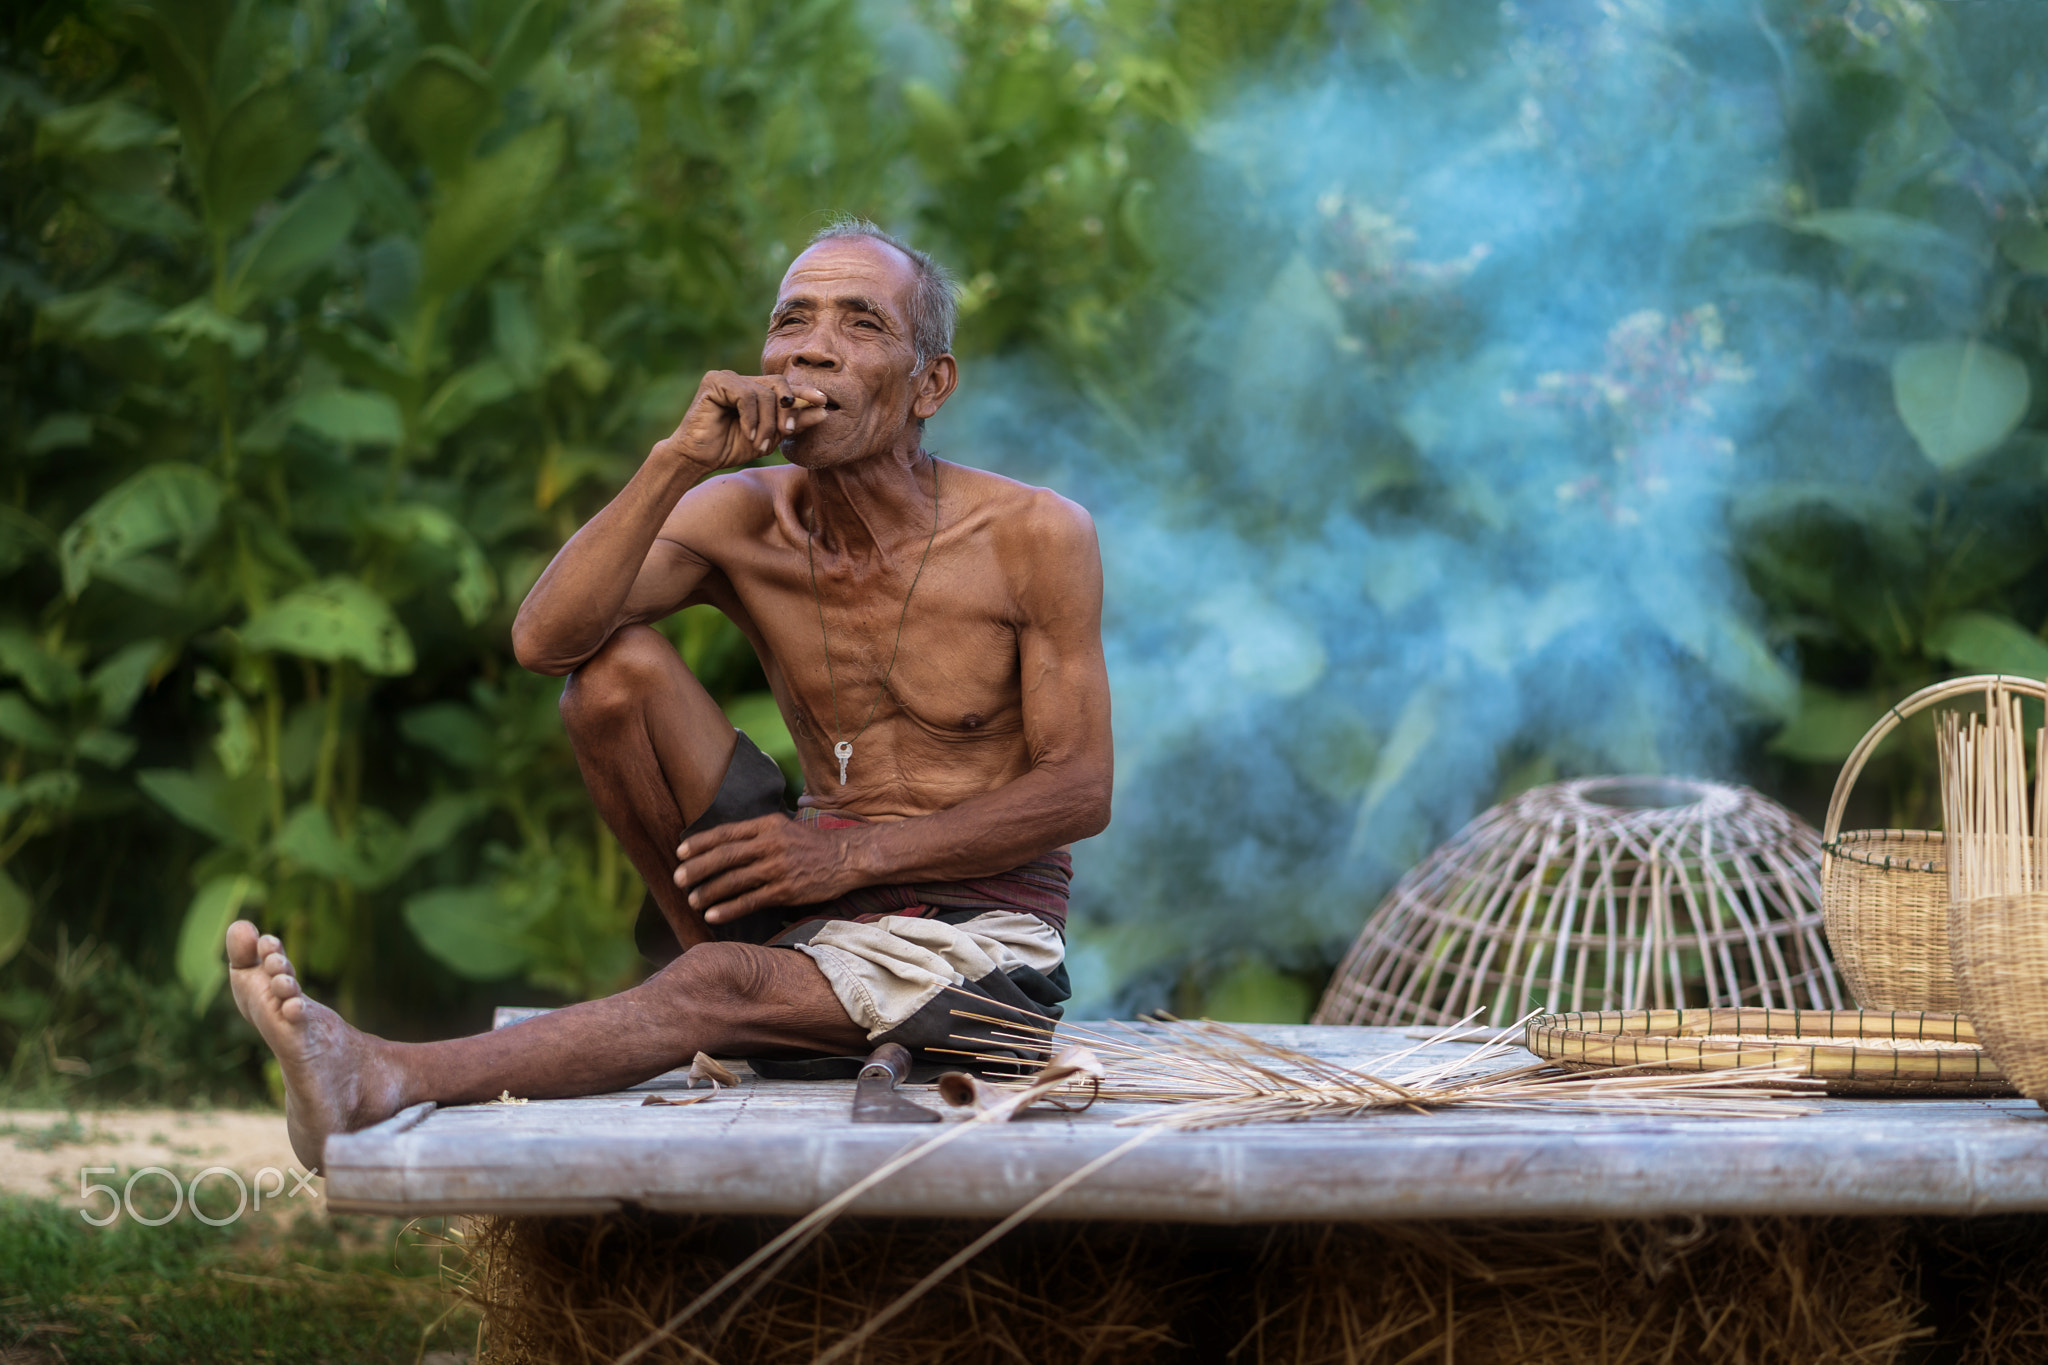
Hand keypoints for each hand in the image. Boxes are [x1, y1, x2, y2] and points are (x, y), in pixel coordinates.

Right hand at [658, 371, 832, 474]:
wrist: (698, 458)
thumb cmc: (729, 448)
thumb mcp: (769, 438)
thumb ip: (793, 424)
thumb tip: (824, 411)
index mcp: (755, 389)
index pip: (785, 386)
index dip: (805, 392)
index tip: (824, 402)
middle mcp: (742, 379)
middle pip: (778, 385)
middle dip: (787, 411)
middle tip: (787, 432)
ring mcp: (727, 377)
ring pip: (764, 394)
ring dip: (767, 423)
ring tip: (759, 444)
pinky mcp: (715, 381)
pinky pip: (747, 396)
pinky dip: (751, 418)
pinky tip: (747, 434)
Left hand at [676, 815, 857, 924]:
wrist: (848, 857)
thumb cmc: (811, 845)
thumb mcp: (783, 828)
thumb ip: (756, 834)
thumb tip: (723, 845)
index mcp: (767, 825)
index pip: (726, 833)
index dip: (700, 843)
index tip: (680, 852)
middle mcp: (770, 844)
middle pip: (725, 856)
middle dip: (697, 869)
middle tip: (678, 880)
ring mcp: (778, 868)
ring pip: (734, 880)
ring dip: (709, 892)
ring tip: (691, 901)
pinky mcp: (786, 890)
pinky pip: (750, 901)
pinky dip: (729, 909)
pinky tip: (713, 915)